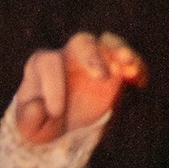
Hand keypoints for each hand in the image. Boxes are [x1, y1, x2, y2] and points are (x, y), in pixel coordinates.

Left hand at [12, 31, 144, 147]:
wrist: (59, 124)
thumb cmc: (40, 120)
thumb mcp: (28, 126)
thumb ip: (28, 118)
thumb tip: (38, 107)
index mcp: (42, 63)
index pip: (48, 63)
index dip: (53, 85)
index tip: (56, 113)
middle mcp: (69, 55)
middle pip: (81, 41)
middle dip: (92, 55)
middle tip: (100, 77)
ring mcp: (93, 59)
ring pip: (108, 43)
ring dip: (120, 51)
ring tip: (128, 66)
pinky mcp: (113, 70)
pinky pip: (127, 62)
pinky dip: (136, 67)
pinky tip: (140, 82)